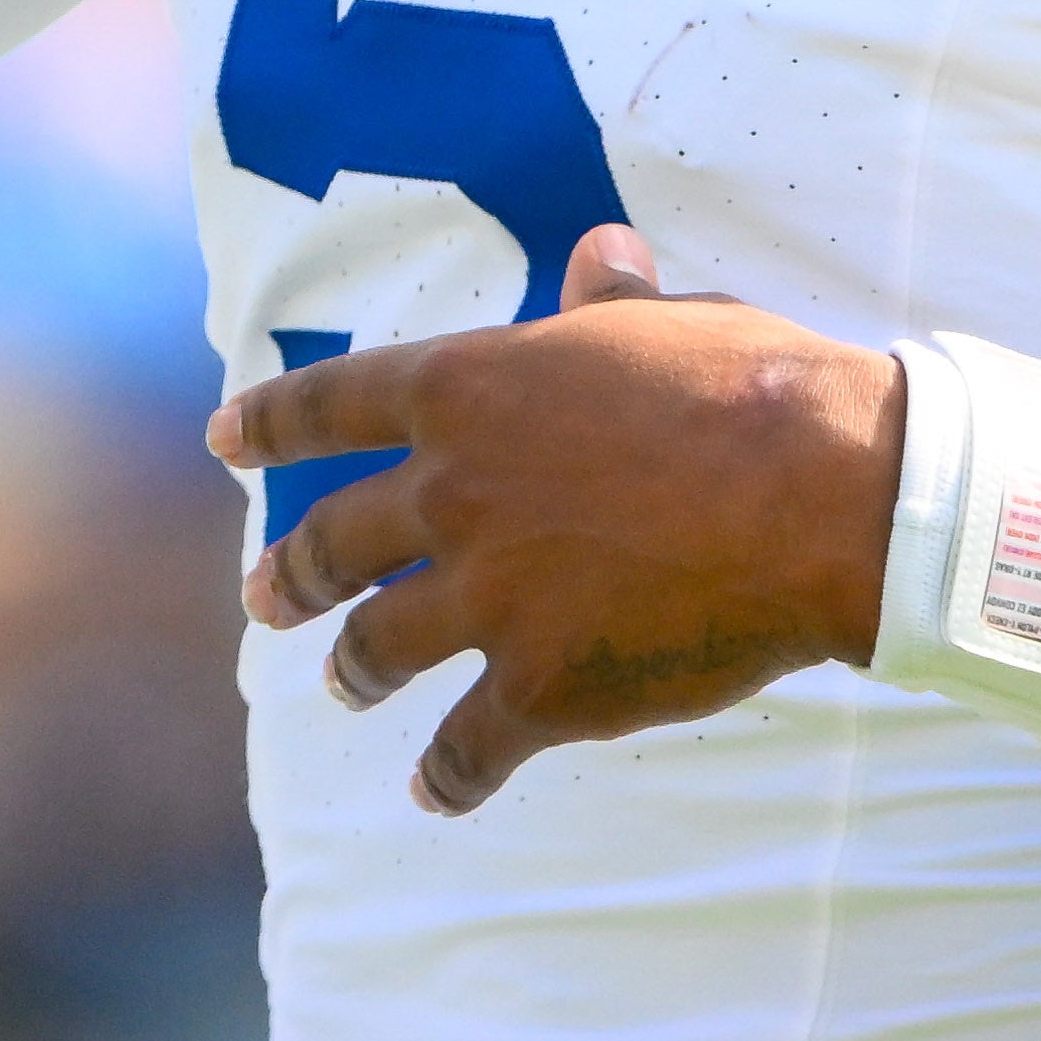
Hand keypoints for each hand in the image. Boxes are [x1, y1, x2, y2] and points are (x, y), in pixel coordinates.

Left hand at [209, 224, 907, 815]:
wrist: (820, 498)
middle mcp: (450, 493)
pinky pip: (467, 746)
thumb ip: (607, 304)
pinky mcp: (542, 689)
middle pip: (335, 541)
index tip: (220, 440)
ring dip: (355, 670)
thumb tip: (603, 251)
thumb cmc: (750, 388)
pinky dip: (446, 775)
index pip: (331, 405)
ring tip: (345, 685)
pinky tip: (437, 789)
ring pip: (381, 646)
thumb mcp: (666, 324)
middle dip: (292, 574)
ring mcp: (487, 598)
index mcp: (465, 389)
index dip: (268, 422)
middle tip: (266, 595)